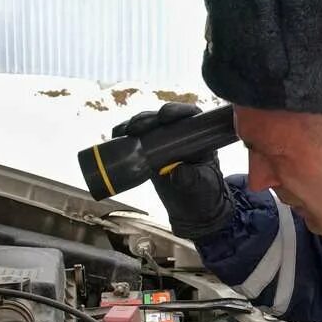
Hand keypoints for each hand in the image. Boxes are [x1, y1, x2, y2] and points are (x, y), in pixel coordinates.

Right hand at [111, 102, 233, 239]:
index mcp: (199, 135)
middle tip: (137, 127)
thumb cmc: (204, 193)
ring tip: (125, 132)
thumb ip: (192, 178)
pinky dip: (124, 135)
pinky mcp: (148, 152)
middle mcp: (180, 133)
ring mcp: (162, 141)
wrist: (192, 210)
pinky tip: (117, 136)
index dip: (175, 111)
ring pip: (147, 125)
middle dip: (148, 118)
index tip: (164, 116)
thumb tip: (176, 171)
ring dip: (135, 125)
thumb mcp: (202, 185)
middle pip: (162, 117)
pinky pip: (135, 138)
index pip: (188, 115)